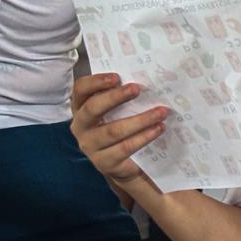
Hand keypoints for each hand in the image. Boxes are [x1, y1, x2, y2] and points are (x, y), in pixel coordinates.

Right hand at [70, 73, 165, 189]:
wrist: (123, 163)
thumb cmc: (120, 127)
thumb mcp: (117, 111)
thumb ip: (122, 96)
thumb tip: (145, 80)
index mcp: (81, 108)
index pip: (80, 90)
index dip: (95, 82)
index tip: (117, 77)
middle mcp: (81, 127)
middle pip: (92, 108)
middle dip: (115, 97)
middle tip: (137, 89)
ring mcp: (90, 147)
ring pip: (113, 130)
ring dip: (140, 119)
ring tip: (161, 112)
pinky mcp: (104, 163)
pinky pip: (125, 148)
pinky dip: (144, 137)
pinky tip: (158, 129)